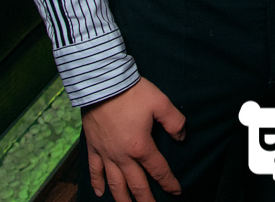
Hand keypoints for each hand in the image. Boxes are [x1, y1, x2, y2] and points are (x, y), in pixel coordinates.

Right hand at [81, 78, 186, 200]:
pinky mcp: (93, 147)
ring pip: (115, 184)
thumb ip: (174, 122)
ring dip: (123, 199)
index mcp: (141, 147)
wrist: (101, 83)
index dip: (169, 183)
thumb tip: (181, 137)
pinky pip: (94, 170)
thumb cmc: (132, 92)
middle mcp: (123, 156)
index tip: (177, 192)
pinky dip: (97, 183)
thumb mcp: (161, 102)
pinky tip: (100, 193)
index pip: (159, 170)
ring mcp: (106, 153)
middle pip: (136, 185)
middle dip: (146, 200)